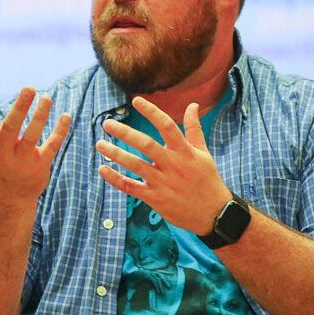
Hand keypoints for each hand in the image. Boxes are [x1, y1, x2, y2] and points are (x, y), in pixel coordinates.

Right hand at [0, 87, 70, 202]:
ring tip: (47, 97)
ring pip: (32, 136)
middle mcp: (4, 151)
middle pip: (11, 128)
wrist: (11, 194)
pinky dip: (60, 131)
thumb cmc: (0, 159)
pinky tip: (66, 116)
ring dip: (40, 116)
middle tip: (29, 88)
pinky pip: (51, 146)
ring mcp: (22, 160)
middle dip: (20, 108)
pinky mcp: (40, 165)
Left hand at [95, 98, 230, 234]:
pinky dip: (115, 179)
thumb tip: (192, 105)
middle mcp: (172, 165)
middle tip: (107, 123)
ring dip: (115, 154)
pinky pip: (131, 187)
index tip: (136, 101)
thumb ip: (194, 129)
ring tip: (100, 144)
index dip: (151, 112)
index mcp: (184, 152)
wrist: (213, 214)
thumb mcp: (203, 153)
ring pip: (135, 165)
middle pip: (146, 145)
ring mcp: (162, 183)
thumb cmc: (207, 180)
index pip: (167, 126)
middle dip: (125, 133)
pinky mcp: (155, 198)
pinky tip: (102, 169)